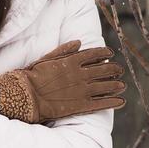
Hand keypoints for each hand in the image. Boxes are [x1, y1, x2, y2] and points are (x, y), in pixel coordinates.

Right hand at [0, 40, 125, 123]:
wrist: (26, 96)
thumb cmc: (32, 77)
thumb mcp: (46, 58)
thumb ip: (64, 50)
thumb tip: (79, 42)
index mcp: (72, 61)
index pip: (95, 54)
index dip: (105, 53)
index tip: (111, 53)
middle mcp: (81, 74)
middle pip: (105, 69)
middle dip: (114, 69)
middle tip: (119, 71)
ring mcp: (83, 90)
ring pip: (107, 86)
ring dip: (117, 85)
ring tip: (122, 85)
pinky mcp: (81, 105)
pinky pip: (102, 103)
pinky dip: (113, 102)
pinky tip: (121, 101)